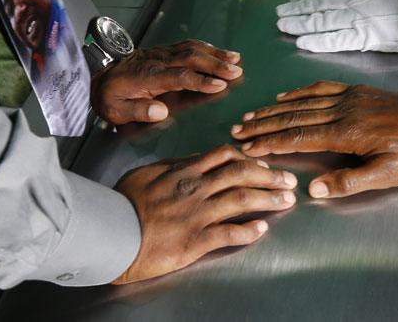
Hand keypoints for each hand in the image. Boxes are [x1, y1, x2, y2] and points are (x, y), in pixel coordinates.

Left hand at [92, 39, 242, 124]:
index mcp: (148, 77)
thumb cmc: (110, 98)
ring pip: (191, 49)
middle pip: (191, 58)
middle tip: (236, 71)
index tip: (220, 85)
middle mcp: (157, 61)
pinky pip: (187, 45)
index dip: (201, 80)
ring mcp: (160, 53)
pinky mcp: (163, 50)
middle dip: (216, 64)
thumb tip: (161, 111)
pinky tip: (219, 51)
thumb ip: (139, 111)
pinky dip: (206, 47)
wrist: (99, 78)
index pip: (179, 76)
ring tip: (236, 59)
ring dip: (215, 53)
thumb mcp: (116, 111)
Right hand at [112, 145, 297, 283]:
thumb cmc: (122, 203)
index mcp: (184, 171)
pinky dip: (248, 231)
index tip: (265, 162)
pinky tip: (262, 229)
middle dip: (270, 176)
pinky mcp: (195, 240)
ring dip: (269, 199)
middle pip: (242, 174)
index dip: (250, 157)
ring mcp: (197, 214)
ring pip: (242, 199)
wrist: (109, 232)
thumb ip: (173, 166)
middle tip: (288, 180)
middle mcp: (196, 188)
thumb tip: (192, 161)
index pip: (225, 156)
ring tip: (287, 201)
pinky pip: (228, 233)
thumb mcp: (146, 173)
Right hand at [230, 81, 397, 198]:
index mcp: (345, 133)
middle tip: (237, 130)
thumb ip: (348, 182)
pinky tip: (284, 97)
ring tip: (251, 115)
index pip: (298, 137)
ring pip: (302, 102)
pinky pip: (319, 89)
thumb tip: (313, 188)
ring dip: (273, 109)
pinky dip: (297, 93)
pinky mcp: (355, 91)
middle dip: (262, 125)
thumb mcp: (386, 175)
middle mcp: (341, 111)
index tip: (248, 147)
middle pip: (293, 117)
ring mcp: (347, 98)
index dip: (270, 143)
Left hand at [276, 0, 397, 52]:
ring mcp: (356, 19)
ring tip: (283, 26)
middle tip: (280, 14)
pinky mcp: (364, 38)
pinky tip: (302, 42)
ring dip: (299, 24)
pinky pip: (335, 40)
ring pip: (320, 22)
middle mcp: (350, 0)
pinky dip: (317, 41)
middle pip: (316, 5)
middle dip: (295, 10)